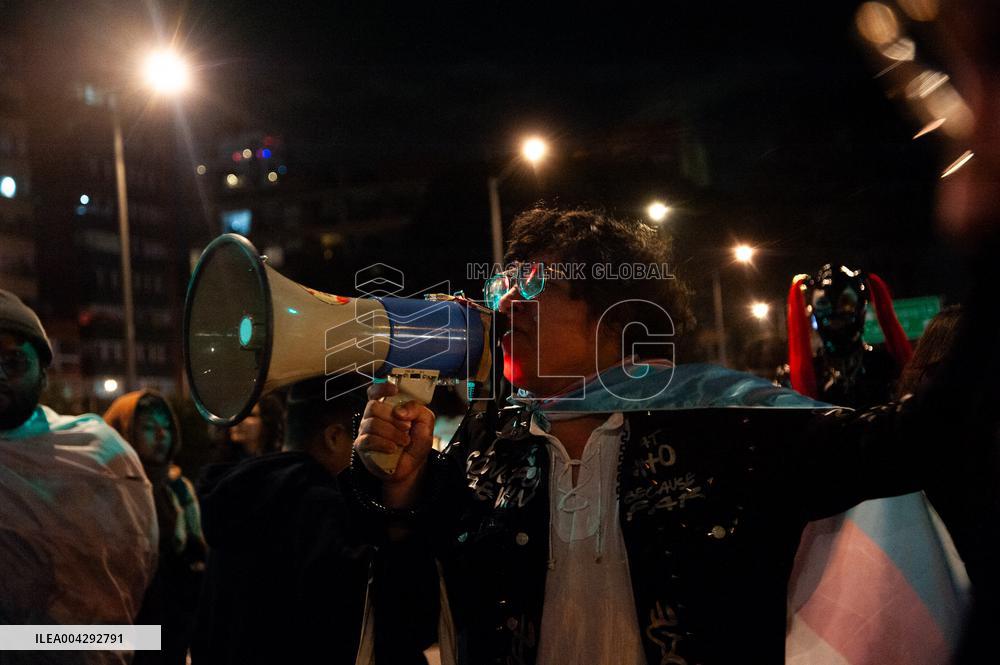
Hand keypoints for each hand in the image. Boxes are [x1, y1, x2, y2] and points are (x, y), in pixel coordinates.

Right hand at [354, 381, 435, 507]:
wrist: (413, 466)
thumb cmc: (416, 442)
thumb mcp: (425, 422)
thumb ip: (417, 410)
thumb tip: (399, 411)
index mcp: (387, 407)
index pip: (375, 391)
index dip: (381, 388)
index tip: (394, 390)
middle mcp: (373, 416)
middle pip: (374, 406)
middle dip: (393, 417)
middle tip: (407, 427)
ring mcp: (366, 430)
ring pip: (372, 423)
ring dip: (392, 432)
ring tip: (404, 441)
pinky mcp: (362, 446)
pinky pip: (368, 439)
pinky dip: (383, 443)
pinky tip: (393, 448)